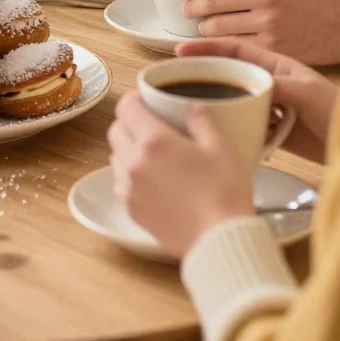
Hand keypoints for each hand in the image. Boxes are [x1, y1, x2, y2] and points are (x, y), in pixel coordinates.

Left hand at [109, 91, 253, 258]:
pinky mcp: (131, 210)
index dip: (135, 99)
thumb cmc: (224, 192)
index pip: (126, 107)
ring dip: (128, 150)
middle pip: (116, 130)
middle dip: (130, 123)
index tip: (148, 101)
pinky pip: (121, 183)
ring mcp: (129, 188)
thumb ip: (200, 121)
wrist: (220, 241)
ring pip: (115, 157)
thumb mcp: (220, 147)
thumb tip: (191, 109)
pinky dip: (130, 176)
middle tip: (152, 126)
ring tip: (152, 155)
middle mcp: (133, 162)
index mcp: (153, 140)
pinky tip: (153, 181)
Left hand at [173, 0, 339, 64]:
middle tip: (185, 9)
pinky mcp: (274, 47)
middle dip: (191, 6)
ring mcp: (268, 23)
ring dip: (203, 28)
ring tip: (201, 26)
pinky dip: (222, 45)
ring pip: (219, 26)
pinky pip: (236, 46)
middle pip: (211, 1)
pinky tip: (218, 43)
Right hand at [178, 38, 338, 162]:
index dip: (207, 47)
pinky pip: (245, 125)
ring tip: (196, 110)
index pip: (235, 49)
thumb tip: (241, 83)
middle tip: (179, 80)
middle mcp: (271, 82)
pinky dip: (234, 128)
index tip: (181, 49)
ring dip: (218, 104)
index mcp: (277, 64)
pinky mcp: (274, 131)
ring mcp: (271, 107)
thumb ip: (274, 84)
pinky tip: (226, 134)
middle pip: (229, 73)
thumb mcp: (306, 91)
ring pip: (234, 100)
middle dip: (205, 74)